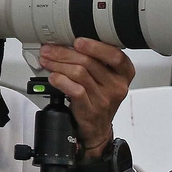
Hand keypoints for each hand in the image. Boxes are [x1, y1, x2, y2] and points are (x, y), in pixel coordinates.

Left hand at [37, 38, 135, 157]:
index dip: (95, 47)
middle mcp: (117, 86)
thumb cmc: (99, 99)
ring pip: (79, 73)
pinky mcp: (91, 110)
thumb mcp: (106, 79)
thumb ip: (95, 61)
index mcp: (124, 74)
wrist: (97, 129)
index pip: (115, 56)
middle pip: (90, 62)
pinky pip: (75, 90)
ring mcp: (104, 99)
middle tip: (49, 50)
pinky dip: (61, 81)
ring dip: (58, 65)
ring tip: (47, 61)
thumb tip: (66, 44)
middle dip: (65, 53)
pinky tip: (53, 77)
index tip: (77, 41)